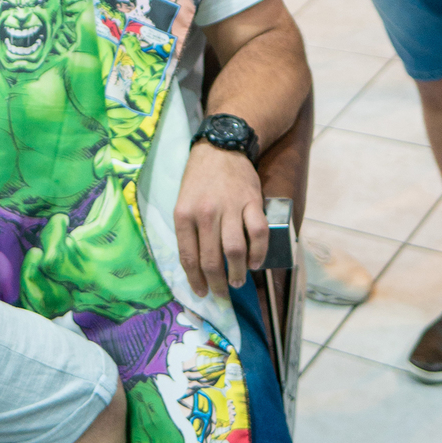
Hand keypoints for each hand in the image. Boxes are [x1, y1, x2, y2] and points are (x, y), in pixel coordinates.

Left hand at [174, 143, 267, 297]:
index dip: (195, 280)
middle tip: (222, 293)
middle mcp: (206, 213)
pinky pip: (258, 233)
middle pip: (212, 259)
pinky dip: (258, 252)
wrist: (221, 148)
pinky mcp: (252, 202)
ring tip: (238, 282)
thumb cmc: (199, 180)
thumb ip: (188, 232)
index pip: (188, 257)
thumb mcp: (183, 202)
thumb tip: (195, 268)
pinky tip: (255, 262)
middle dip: (217, 284)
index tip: (202, 293)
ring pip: (234, 250)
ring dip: (238, 273)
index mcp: (184, 214)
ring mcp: (230, 207)